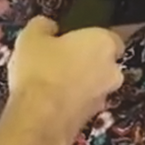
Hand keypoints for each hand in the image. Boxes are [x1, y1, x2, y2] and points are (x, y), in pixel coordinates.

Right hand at [7, 16, 125, 144]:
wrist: (39, 119)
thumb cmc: (40, 69)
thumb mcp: (32, 36)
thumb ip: (44, 26)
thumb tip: (48, 26)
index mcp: (104, 42)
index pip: (110, 36)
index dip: (90, 38)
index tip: (72, 39)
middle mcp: (112, 70)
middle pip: (104, 62)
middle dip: (87, 61)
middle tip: (60, 60)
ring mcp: (104, 97)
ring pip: (94, 84)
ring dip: (80, 83)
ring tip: (51, 82)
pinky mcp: (92, 119)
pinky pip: (84, 103)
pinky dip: (72, 101)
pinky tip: (50, 100)